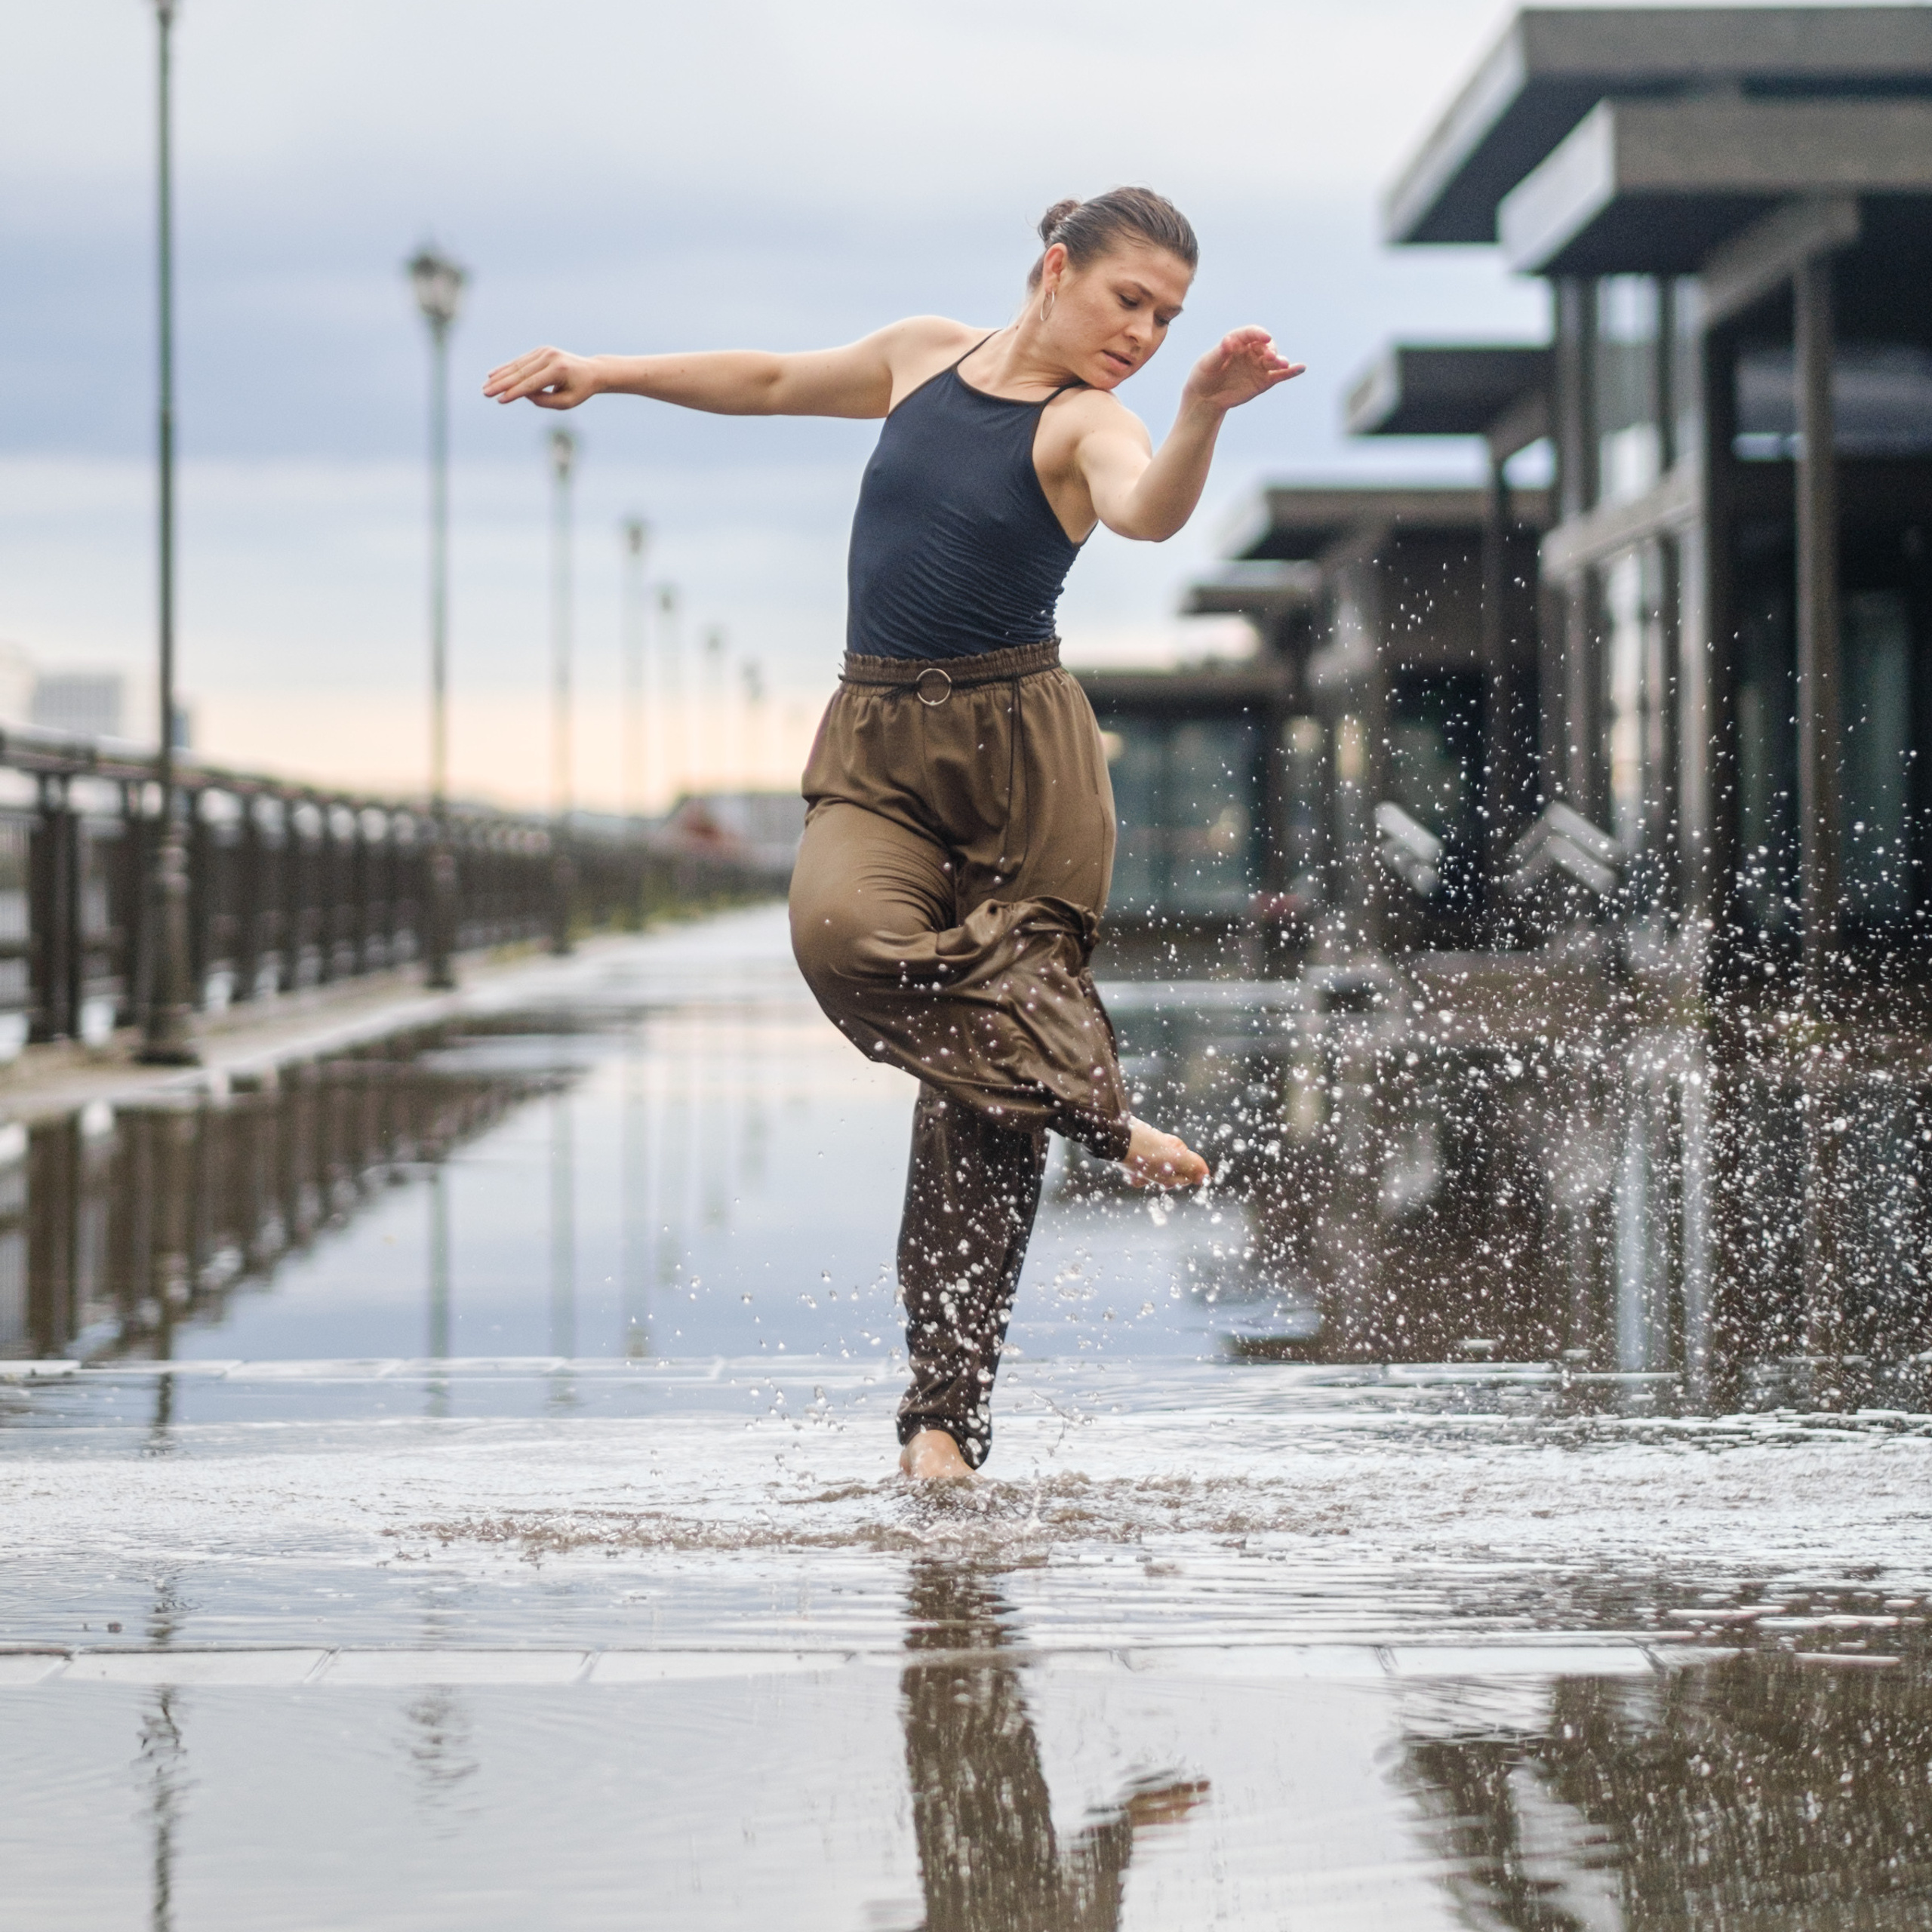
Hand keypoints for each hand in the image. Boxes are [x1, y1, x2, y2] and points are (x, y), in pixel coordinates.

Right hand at [482, 346, 600, 409]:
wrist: (591, 371)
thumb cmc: (580, 390)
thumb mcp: (566, 403)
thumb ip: (545, 401)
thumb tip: (523, 394)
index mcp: (558, 370)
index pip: (532, 384)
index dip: (514, 393)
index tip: (500, 400)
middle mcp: (549, 357)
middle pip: (521, 373)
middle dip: (501, 384)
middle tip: (485, 393)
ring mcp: (544, 351)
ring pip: (517, 365)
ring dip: (500, 376)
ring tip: (485, 386)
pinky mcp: (540, 350)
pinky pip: (520, 361)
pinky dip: (506, 368)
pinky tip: (492, 375)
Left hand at [1180, 326, 1302, 414]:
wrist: (1205, 398)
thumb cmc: (1203, 376)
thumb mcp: (1208, 363)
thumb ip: (1220, 352)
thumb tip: (1229, 341)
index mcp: (1237, 342)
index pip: (1251, 334)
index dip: (1259, 334)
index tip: (1265, 338)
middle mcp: (1251, 352)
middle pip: (1266, 346)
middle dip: (1270, 350)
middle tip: (1269, 358)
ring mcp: (1258, 366)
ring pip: (1274, 360)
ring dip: (1281, 361)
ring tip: (1283, 364)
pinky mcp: (1264, 381)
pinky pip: (1280, 375)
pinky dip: (1291, 372)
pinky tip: (1301, 368)